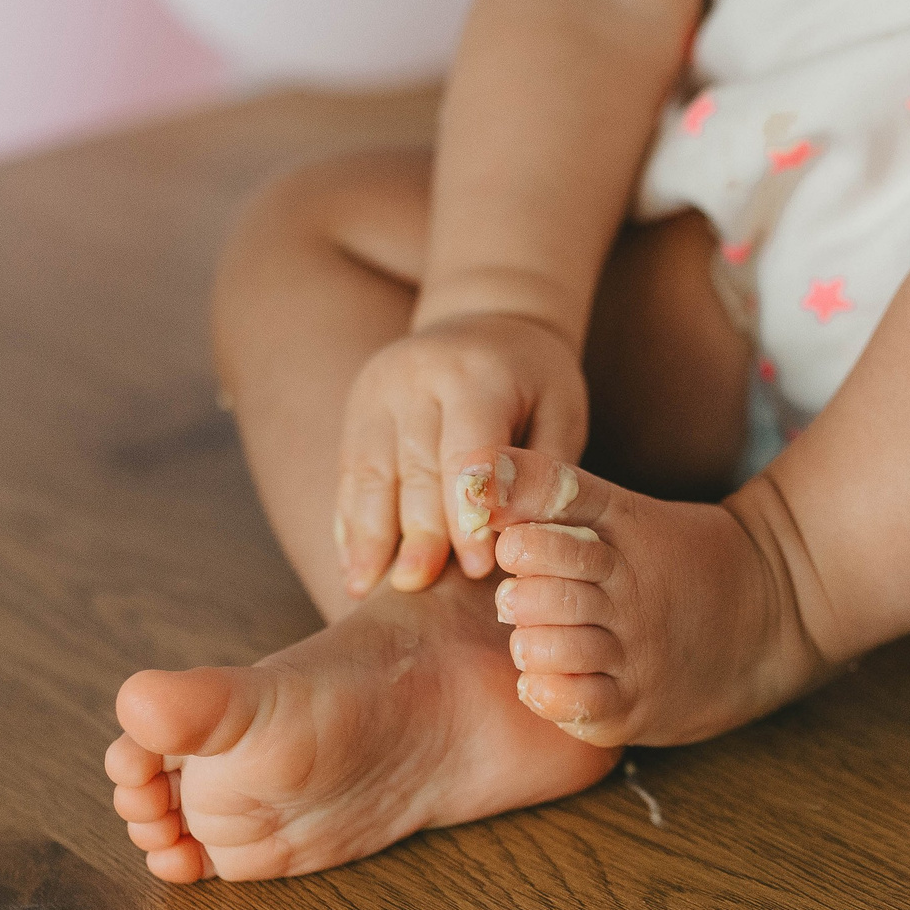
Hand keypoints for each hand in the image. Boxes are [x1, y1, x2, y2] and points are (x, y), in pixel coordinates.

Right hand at [331, 307, 587, 594]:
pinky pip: (349, 472)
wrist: (486, 319)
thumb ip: (546, 470)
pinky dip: (349, 522)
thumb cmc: (537, 382)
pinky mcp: (356, 409)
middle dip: (417, 533)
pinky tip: (352, 566)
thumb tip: (528, 536)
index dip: (470, 513)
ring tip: (363, 589)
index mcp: (476, 374)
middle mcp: (417, 377)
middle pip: (414, 466)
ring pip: (368, 472)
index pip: (468, 450)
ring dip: (367, 536)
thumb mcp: (561, 412)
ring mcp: (378, 391)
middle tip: (418, 587)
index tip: (478, 568)